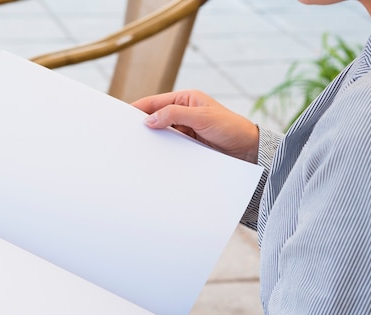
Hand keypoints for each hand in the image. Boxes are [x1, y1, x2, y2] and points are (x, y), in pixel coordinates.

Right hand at [132, 90, 259, 163]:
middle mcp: (184, 113)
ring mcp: (185, 130)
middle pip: (156, 118)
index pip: (155, 102)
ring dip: (152, 140)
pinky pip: (170, 147)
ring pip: (162, 134)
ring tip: (136, 148)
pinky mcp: (188, 146)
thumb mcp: (201, 117)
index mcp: (186, 99)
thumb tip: (149, 119)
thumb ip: (174, 115)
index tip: (122, 117)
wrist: (248, 150)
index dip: (138, 108)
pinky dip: (162, 151)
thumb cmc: (230, 127)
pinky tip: (153, 158)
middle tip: (125, 135)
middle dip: (142, 126)